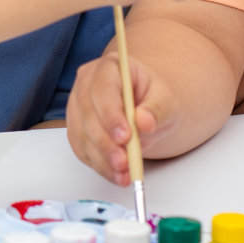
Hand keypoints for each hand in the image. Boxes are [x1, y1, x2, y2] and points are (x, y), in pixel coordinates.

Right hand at [65, 51, 170, 184]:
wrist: (147, 112)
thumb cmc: (154, 101)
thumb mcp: (167, 101)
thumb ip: (157, 110)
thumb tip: (145, 121)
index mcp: (109, 67)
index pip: (103, 88)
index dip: (111, 113)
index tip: (126, 136)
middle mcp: (87, 83)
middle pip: (88, 113)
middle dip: (105, 142)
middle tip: (124, 162)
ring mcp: (77, 106)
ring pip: (82, 134)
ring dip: (101, 157)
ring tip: (123, 173)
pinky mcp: (76, 129)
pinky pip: (81, 149)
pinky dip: (98, 165)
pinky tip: (115, 174)